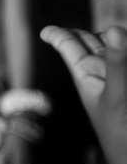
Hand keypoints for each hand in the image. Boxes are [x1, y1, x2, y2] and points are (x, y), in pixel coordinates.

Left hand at [41, 25, 126, 163]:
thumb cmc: (122, 135)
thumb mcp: (117, 96)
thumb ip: (117, 63)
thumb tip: (114, 28)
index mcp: (87, 75)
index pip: (69, 45)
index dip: (58, 35)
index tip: (44, 31)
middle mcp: (104, 75)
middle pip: (94, 44)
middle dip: (92, 35)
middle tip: (95, 31)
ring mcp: (119, 83)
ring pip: (115, 54)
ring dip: (115, 45)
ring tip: (113, 38)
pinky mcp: (126, 90)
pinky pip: (122, 67)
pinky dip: (122, 57)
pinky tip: (123, 51)